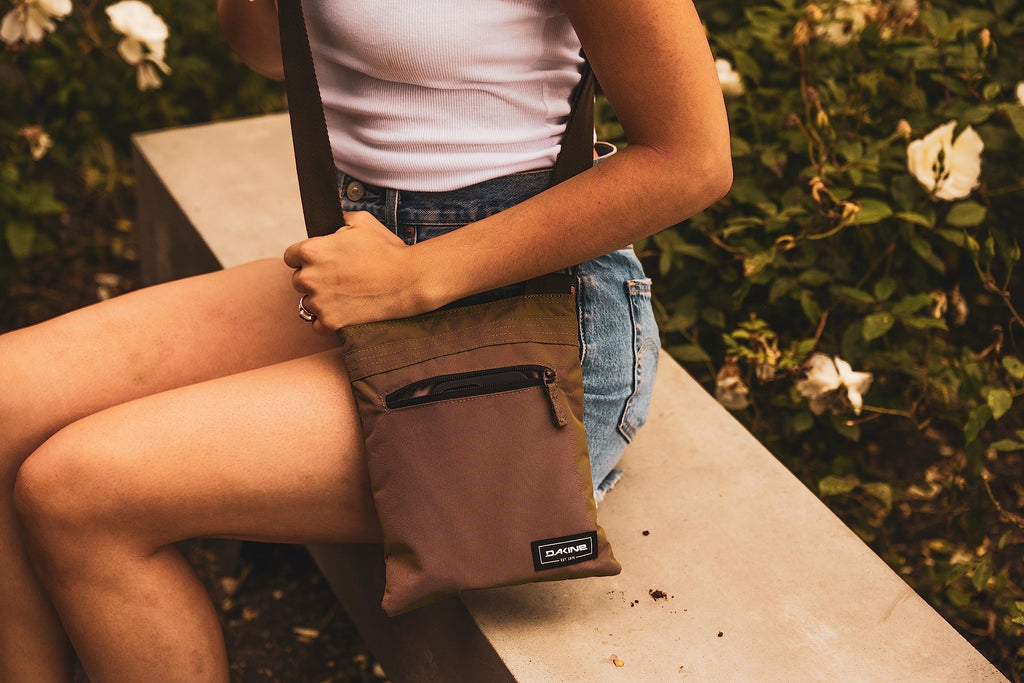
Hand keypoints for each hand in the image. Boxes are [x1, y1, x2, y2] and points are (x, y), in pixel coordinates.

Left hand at [283, 211, 430, 333]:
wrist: (409, 279)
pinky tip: (343, 311)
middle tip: (338, 278)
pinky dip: (327, 321)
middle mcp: (310, 277)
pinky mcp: (331, 322)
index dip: (306, 258)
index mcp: (312, 251)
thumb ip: (338, 219)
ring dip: (320, 300)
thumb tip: (331, 223)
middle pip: (298, 280)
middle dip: (314, 279)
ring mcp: (319, 302)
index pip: (290, 256)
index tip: (321, 262)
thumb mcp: (362, 221)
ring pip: (307, 303)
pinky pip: (317, 325)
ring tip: (344, 295)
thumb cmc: (388, 250)